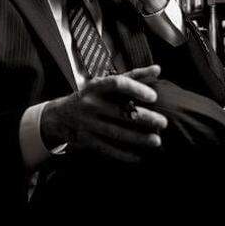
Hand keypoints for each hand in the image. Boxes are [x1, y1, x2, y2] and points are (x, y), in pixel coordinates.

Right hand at [40, 65, 167, 163]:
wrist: (60, 116)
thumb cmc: (92, 96)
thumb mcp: (106, 83)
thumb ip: (133, 76)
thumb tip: (158, 69)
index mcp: (97, 87)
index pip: (117, 84)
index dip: (136, 89)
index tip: (153, 96)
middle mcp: (90, 104)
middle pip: (120, 111)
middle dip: (144, 118)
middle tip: (164, 123)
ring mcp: (87, 123)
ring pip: (116, 133)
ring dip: (138, 138)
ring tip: (157, 141)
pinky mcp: (86, 140)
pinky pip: (108, 149)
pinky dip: (124, 154)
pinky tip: (140, 156)